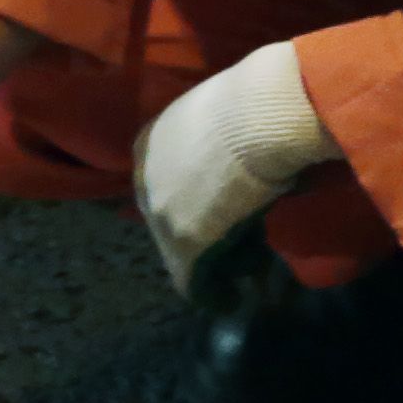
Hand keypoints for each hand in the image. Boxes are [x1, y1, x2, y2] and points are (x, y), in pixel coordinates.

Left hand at [134, 42, 338, 282]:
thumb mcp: (220, 115)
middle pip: (170, 218)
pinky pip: (192, 281)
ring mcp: (159, 215)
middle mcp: (144, 179)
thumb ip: (215, 138)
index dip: (198, 203)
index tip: (225, 213)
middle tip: (239, 247)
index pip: (166, 184)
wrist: (258, 115)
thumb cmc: (252, 102)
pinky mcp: (181, 246)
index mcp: (148, 143)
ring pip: (182, 251)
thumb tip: (239, 148)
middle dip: (204, 236)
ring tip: (247, 270)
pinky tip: (234, 300)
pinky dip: (214, 294)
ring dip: (213, 265)